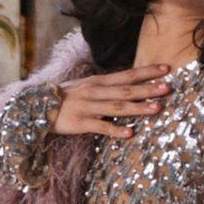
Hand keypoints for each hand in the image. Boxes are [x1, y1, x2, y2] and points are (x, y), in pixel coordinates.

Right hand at [50, 65, 170, 138]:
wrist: (35, 108)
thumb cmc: (65, 98)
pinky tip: (129, 133)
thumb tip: (129, 86)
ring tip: (156, 108)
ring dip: (137, 108)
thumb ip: (107, 87)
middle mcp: (95, 92)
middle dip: (148, 89)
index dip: (147, 72)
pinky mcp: (80, 123)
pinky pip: (100, 127)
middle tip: (167, 88)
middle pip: (126, 90)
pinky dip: (115, 130)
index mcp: (98, 82)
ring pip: (117, 108)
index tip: (166, 69)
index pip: (127, 75)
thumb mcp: (86, 87)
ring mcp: (88, 107)